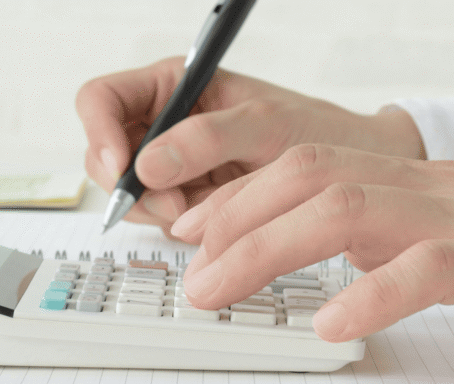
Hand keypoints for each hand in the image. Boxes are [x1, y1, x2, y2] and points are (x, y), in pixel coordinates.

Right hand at [75, 57, 422, 233]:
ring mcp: (175, 166)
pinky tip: (214, 217)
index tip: (123, 170)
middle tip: (177, 204)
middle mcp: (167, 124)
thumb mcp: (265, 125)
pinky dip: (178, 226)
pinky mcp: (189, 199)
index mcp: (175, 87)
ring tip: (206, 209)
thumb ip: (205, 138)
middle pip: (105, 154)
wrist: (354, 172)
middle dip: (133, 186)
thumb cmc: (319, 131)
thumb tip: (145, 164)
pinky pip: (159, 218)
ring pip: (129, 194)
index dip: (99, 134)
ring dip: (158, 211)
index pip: (100, 101)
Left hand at [170, 145, 453, 363]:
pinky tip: (330, 323)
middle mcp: (441, 191)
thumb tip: (344, 262)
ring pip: (352, 207)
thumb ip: (409, 242)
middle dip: (233, 216)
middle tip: (185, 265)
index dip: (242, 193)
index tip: (194, 230)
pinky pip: (435, 267)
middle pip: (312, 175)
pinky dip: (373, 292)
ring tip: (217, 290)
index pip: (313, 165)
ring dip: (270, 247)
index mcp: (427, 187)